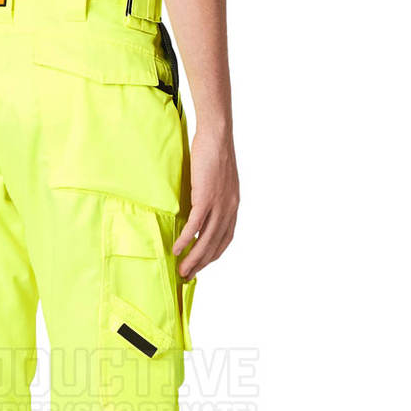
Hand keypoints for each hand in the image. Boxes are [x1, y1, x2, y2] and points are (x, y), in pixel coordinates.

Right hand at [173, 128, 239, 280]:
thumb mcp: (217, 180)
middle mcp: (230, 208)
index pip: (225, 239)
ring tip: (181, 270)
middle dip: (201, 264)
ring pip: (206, 239)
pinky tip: (177, 249)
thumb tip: (197, 210)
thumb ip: (211, 197)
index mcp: (233, 205)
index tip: (200, 266)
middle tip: (187, 276)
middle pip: (215, 245)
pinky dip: (186, 239)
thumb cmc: (213, 152)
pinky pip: (196, 225)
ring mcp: (220, 203)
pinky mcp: (207, 197)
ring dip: (193, 258)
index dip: (212, 256)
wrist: (217, 134)